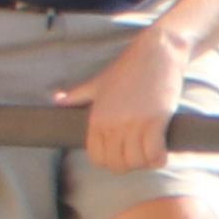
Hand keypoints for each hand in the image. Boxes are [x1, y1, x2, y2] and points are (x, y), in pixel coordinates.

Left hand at [62, 26, 196, 171]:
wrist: (156, 52)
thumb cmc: (128, 67)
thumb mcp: (99, 82)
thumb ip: (78, 95)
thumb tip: (56, 100)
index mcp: (96, 118)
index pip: (97, 158)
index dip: (111, 163)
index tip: (123, 156)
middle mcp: (112, 123)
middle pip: (117, 164)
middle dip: (130, 165)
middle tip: (140, 155)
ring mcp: (133, 123)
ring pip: (136, 162)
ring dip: (146, 163)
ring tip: (152, 153)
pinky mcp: (154, 121)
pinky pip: (154, 154)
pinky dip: (159, 159)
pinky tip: (162, 153)